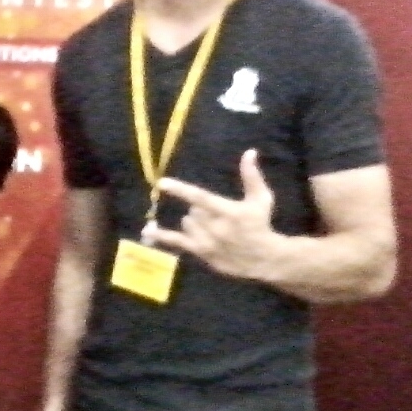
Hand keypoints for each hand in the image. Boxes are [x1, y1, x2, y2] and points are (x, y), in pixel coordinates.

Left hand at [148, 150, 285, 282]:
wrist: (264, 259)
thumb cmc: (261, 225)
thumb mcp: (261, 199)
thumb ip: (251, 176)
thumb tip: (249, 152)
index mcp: (228, 212)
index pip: (200, 198)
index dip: (180, 190)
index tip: (162, 182)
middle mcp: (215, 228)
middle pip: (193, 211)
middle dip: (201, 210)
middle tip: (217, 216)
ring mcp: (206, 242)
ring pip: (187, 223)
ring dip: (194, 222)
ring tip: (213, 227)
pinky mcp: (201, 253)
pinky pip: (177, 242)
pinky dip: (162, 236)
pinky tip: (147, 231)